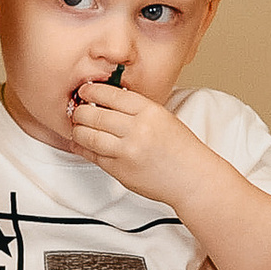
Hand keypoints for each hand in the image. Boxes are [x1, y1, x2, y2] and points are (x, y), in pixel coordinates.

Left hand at [68, 82, 209, 203]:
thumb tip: (105, 100)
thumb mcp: (163, 118)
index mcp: (150, 111)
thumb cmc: (181, 149)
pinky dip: (83, 148)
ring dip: (78, 130)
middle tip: (77, 111)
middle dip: (80, 111)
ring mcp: (127, 151)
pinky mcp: (120, 170)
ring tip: (79, 128)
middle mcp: (137, 129)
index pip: (111, 94)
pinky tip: (81, 144)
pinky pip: (93, 155)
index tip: (84, 91)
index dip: (91, 90)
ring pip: (88, 135)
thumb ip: (136, 109)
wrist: (193, 179)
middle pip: (94, 113)